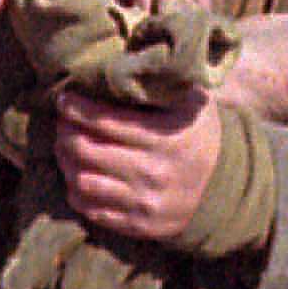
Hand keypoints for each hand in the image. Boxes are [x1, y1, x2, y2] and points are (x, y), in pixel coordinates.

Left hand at [53, 86, 222, 238]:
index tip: (64, 99)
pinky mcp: (139, 225)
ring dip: (66, 163)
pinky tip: (79, 175)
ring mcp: (146, 202)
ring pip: (83, 182)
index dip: (76, 108)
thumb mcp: (193, 102)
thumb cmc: (198, 133)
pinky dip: (77, 192)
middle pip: (86, 150)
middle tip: (62, 124)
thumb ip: (162, 83)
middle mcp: (155, 171)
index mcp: (167, 137)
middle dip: (65, 133)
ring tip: (66, 149)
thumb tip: (122, 63)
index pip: (106, 121)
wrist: (225, 187)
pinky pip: (92, 210)